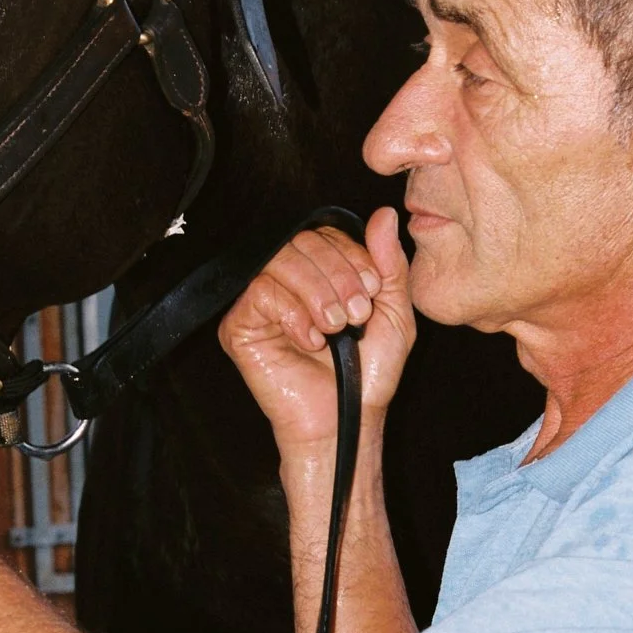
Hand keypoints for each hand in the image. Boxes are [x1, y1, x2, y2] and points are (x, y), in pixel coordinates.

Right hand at [219, 208, 414, 451]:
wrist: (347, 418)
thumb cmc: (368, 371)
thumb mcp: (393, 311)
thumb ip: (389, 263)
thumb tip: (383, 214)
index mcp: (320, 272)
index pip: (325, 234)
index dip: (351, 255)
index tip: (371, 292)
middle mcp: (286, 280)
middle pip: (302, 242)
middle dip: (337, 276)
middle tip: (356, 315)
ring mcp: (258, 301)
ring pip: (280, 261)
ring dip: (317, 295)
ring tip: (335, 329)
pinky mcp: (238, 325)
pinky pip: (260, 292)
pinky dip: (293, 314)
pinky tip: (311, 341)